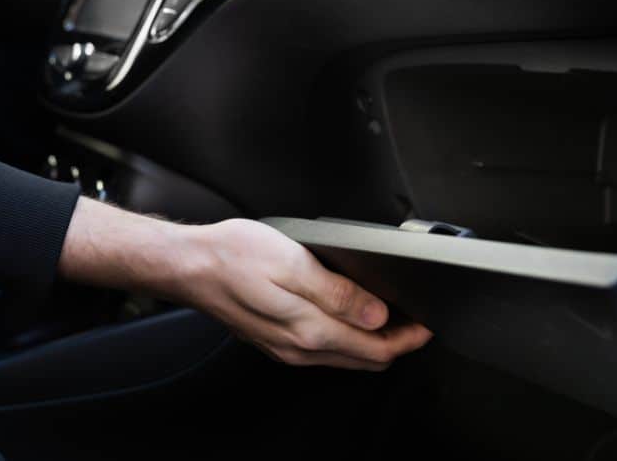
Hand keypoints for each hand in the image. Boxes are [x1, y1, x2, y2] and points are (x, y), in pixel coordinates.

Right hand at [59, 198, 431, 370]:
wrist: (189, 265)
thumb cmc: (232, 257)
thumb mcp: (294, 263)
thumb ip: (339, 294)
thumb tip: (377, 316)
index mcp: (309, 330)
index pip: (376, 348)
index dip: (409, 338)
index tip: (427, 322)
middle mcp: (299, 347)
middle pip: (364, 359)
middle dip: (396, 343)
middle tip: (416, 318)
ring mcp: (285, 348)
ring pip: (345, 357)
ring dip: (372, 342)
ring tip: (390, 315)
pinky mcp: (274, 340)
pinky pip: (323, 350)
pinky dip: (346, 338)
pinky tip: (348, 316)